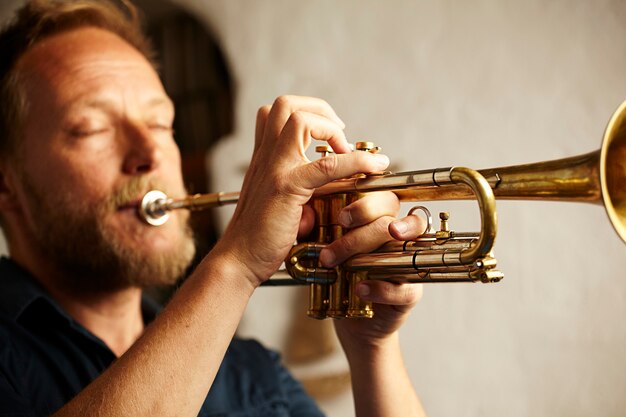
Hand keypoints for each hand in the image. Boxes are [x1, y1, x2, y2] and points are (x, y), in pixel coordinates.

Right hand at [213, 96, 390, 287]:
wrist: (239, 259)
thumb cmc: (258, 237)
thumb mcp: (273, 203)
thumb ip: (292, 190)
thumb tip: (317, 197)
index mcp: (263, 158)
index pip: (275, 113)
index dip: (307, 114)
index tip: (329, 136)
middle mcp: (265, 157)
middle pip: (286, 105)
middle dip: (321, 110)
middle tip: (340, 134)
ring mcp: (274, 169)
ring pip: (301, 121)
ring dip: (333, 129)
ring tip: (348, 149)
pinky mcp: (286, 188)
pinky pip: (327, 165)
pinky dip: (356, 161)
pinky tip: (373, 168)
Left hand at [327, 199, 426, 352]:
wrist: (350, 317)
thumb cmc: (339, 276)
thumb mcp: (326, 248)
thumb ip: (318, 230)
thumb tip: (304, 217)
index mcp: (381, 221)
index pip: (385, 200)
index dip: (367, 203)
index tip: (342, 216)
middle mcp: (399, 240)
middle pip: (392, 221)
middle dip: (363, 227)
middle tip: (338, 238)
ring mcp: (408, 265)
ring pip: (402, 249)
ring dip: (369, 255)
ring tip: (346, 265)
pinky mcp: (410, 293)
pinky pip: (404, 288)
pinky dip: (380, 288)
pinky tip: (360, 288)